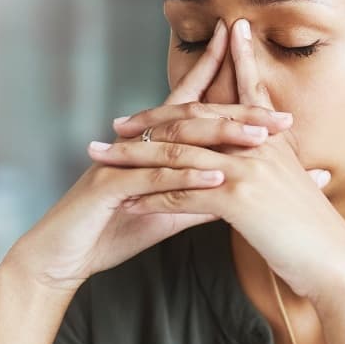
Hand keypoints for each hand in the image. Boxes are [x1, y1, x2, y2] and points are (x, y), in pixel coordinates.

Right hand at [6, 18, 315, 292]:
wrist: (62, 258)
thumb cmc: (113, 231)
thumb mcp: (167, 211)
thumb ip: (201, 197)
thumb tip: (242, 189)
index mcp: (152, 145)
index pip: (192, 106)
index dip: (224, 85)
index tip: (271, 86)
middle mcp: (137, 144)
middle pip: (194, 118)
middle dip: (239, 113)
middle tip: (282, 118)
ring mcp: (121, 161)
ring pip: (177, 142)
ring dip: (220, 139)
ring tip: (260, 140)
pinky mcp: (108, 187)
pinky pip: (152, 178)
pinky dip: (186, 178)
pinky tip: (217, 179)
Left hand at [101, 17, 344, 302]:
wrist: (337, 264)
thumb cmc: (317, 235)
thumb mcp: (298, 189)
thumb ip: (278, 168)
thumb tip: (264, 161)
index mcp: (274, 139)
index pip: (244, 92)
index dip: (225, 64)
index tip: (209, 41)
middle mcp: (260, 145)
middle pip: (194, 121)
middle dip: (152, 120)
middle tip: (118, 124)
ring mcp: (249, 169)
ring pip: (179, 155)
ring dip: (135, 159)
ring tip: (104, 160)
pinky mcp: (238, 199)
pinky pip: (183, 194)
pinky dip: (152, 198)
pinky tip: (127, 202)